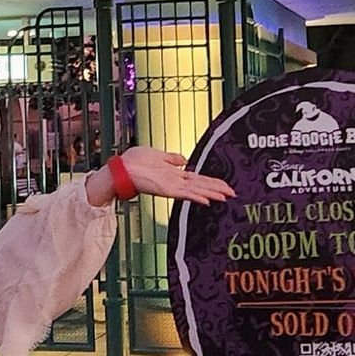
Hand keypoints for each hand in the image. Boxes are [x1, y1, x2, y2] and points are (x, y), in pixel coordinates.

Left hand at [96, 146, 233, 206]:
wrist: (120, 169)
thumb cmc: (134, 161)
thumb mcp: (157, 155)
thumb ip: (171, 159)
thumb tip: (184, 160)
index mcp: (174, 174)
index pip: (197, 178)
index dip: (211, 181)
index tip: (224, 184)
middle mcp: (175, 181)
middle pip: (201, 185)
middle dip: (217, 188)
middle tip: (233, 193)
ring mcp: (171, 186)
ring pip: (196, 190)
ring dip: (211, 193)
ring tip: (226, 197)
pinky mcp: (166, 189)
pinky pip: (185, 194)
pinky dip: (196, 196)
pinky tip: (207, 200)